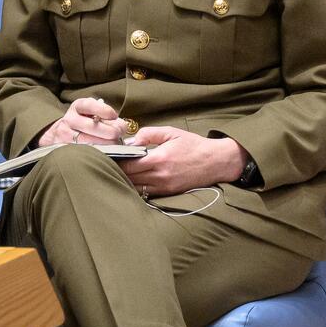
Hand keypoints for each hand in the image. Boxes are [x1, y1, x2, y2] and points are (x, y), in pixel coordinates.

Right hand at [37, 97, 128, 147]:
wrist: (59, 133)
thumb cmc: (83, 121)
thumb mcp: (91, 112)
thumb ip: (106, 116)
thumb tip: (122, 126)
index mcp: (78, 107)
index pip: (89, 105)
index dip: (103, 110)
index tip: (114, 116)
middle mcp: (69, 120)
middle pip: (91, 127)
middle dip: (110, 131)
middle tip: (119, 134)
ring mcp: (65, 136)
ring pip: (88, 142)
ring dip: (106, 144)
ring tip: (115, 144)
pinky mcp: (64, 150)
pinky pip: (83, 153)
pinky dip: (97, 154)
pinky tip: (105, 153)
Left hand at [120, 127, 245, 197]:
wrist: (215, 161)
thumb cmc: (193, 145)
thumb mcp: (171, 132)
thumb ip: (149, 134)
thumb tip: (130, 141)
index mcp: (159, 159)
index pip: (128, 165)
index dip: (116, 162)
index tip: (110, 157)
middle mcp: (160, 175)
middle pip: (129, 178)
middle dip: (119, 172)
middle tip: (112, 165)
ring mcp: (164, 187)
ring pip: (136, 188)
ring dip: (127, 182)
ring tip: (122, 173)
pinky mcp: (169, 193)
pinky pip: (147, 193)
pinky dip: (139, 188)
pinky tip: (136, 181)